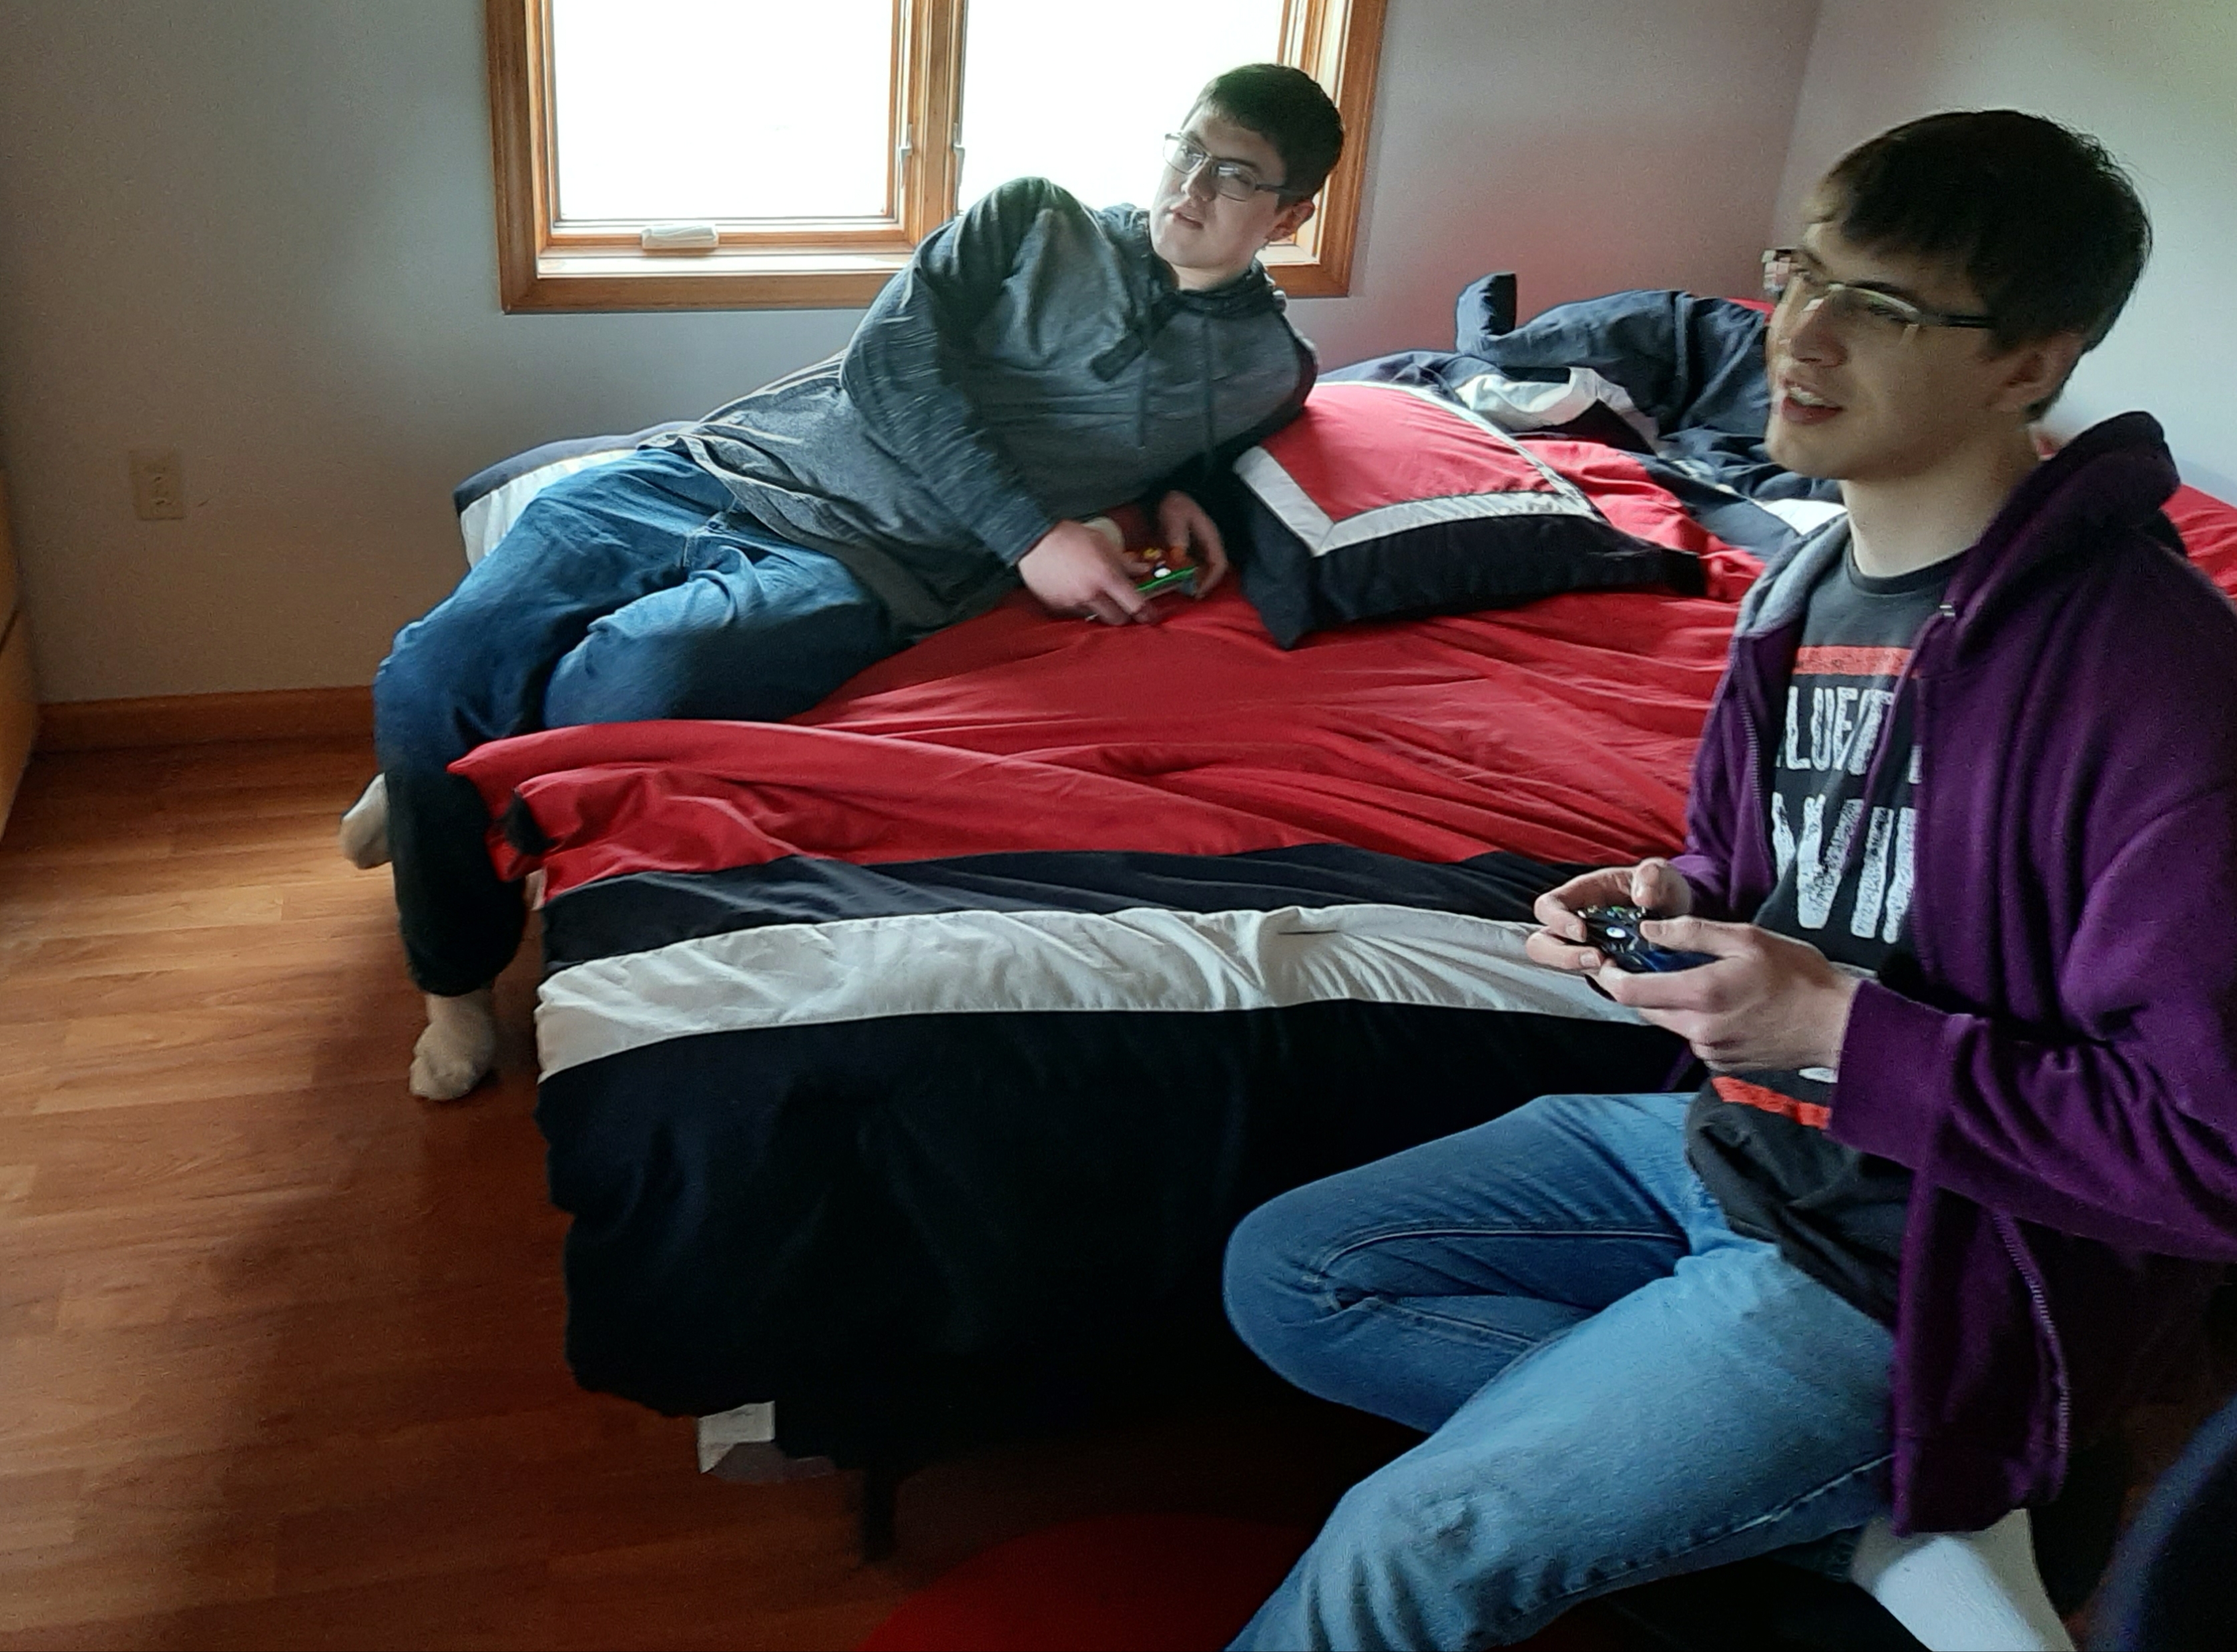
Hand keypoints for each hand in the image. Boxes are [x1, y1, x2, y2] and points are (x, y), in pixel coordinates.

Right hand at [1018, 520, 1154, 625]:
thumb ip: (1125, 561)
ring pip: (1095, 617)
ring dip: (1099, 609)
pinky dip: (1080, 606)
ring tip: (1093, 592)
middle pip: (1117, 620)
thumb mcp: (1102, 543)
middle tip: (1122, 605)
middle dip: (1123, 614)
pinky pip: (1075, 614)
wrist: (1034, 540)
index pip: (1134, 604)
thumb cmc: (1070, 537)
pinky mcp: (1057, 607)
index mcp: (1106, 576)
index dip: (1147, 613)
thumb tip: (1144, 570)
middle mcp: (1090, 593)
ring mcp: (1072, 603)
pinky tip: (1075, 591)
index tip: (1151, 616)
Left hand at [1156, 490, 1229, 595]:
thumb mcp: (1175, 516)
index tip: (1197, 592)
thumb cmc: (1175, 504)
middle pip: (1213, 571)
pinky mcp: (1192, 549)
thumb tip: (1179, 556)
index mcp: (1211, 538)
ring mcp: (1201, 547)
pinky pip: (1194, 566)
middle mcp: (1209, 545)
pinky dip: (1187, 575)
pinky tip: (1175, 580)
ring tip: (1181, 590)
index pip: (1219, 564)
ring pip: (1204, 570)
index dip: (1210, 581)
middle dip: (1202, 585)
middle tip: (1187, 595)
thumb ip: (1177, 535)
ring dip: (1194, 581)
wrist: (1170, 494)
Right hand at [1525, 858, 1694, 973]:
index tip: (1581, 931)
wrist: (1678, 914)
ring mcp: (1585, 947)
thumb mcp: (1660, 874)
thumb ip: (1652, 875)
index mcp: (1580, 894)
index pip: (1547, 906)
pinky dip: (1606, 979)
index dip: (1556, 920)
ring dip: (1578, 968)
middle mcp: (1575, 922)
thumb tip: (1642, 896)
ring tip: (1608, 967)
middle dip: (1561, 955)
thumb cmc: (1660, 889)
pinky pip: (1591, 976)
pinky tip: (1626, 973)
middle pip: (1541, 943)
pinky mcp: (1601, 966)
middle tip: (1595, 958)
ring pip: (1557, 963)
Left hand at [1593, 918, 1860, 1073]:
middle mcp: (1698, 1030)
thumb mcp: (1746, 938)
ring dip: (1675, 1001)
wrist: (1839, 1026)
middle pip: (1647, 1008)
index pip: (1629, 993)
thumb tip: (1648, 930)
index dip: (1609, 976)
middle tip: (1660, 960)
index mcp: (1700, 995)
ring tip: (1707, 978)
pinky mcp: (1723, 1064)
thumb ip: (1691, 933)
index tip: (1605, 960)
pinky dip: (1698, 1018)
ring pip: (1672, 1022)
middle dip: (1644, 984)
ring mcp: (1710, 1051)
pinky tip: (1728, 1003)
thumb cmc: (1799, 976)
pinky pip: (1695, 1036)